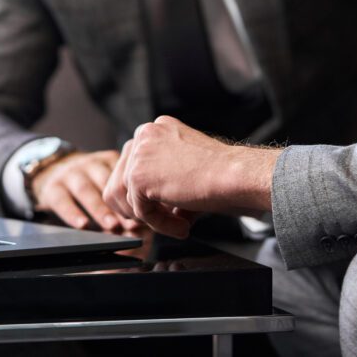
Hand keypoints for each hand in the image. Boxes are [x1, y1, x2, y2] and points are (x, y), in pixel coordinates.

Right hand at [32, 150, 141, 232]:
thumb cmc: (92, 184)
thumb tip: (143, 232)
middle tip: (133, 223)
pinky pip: (62, 199)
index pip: (123, 174)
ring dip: (100, 209)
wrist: (52, 170)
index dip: (134, 194)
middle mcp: (90, 164)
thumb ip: (125, 204)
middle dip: (120, 203)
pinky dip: (73, 213)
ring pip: (85, 189)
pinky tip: (83, 225)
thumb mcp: (109, 185)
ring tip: (112, 226)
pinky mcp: (52, 187)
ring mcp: (70, 174)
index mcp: (109, 161)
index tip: (145, 212)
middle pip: (106, 181)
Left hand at [103, 116, 278, 237]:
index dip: (143, 193)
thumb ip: (162, 183)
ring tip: (177, 225)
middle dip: (138, 207)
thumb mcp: (186, 170)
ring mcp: (139, 153)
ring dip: (150, 218)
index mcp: (156, 130)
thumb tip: (146, 210)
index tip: (163, 209)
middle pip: (119, 179)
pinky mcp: (138, 175)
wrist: (236, 176)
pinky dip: (160, 225)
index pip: (132, 164)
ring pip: (123, 197)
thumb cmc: (223, 174)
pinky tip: (183, 226)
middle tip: (163, 223)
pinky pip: (139, 211)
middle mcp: (144, 134)